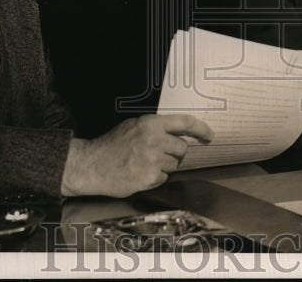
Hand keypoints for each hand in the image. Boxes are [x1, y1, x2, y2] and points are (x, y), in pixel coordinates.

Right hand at [60, 114, 213, 197]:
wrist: (91, 164)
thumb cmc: (112, 145)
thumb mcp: (133, 126)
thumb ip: (155, 128)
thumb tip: (178, 132)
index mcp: (151, 124)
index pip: (185, 122)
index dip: (201, 129)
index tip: (209, 136)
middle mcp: (154, 140)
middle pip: (182, 149)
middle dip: (174, 153)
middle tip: (157, 155)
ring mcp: (152, 160)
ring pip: (173, 165)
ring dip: (163, 166)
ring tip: (143, 164)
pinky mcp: (149, 178)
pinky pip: (163, 178)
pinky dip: (154, 178)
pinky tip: (139, 174)